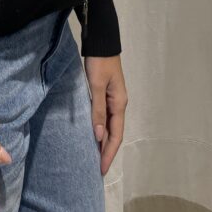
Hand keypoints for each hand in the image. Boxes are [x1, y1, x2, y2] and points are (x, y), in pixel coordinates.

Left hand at [84, 54, 127, 175]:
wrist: (101, 41)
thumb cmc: (98, 62)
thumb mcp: (96, 85)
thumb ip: (97, 110)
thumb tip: (99, 137)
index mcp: (119, 104)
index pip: (116, 135)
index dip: (109, 153)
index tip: (101, 170)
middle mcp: (118, 104)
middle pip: (114, 133)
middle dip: (106, 152)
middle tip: (96, 170)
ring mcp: (112, 99)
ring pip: (109, 126)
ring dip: (103, 142)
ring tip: (93, 157)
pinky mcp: (104, 93)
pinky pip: (103, 117)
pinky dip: (99, 129)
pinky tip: (92, 135)